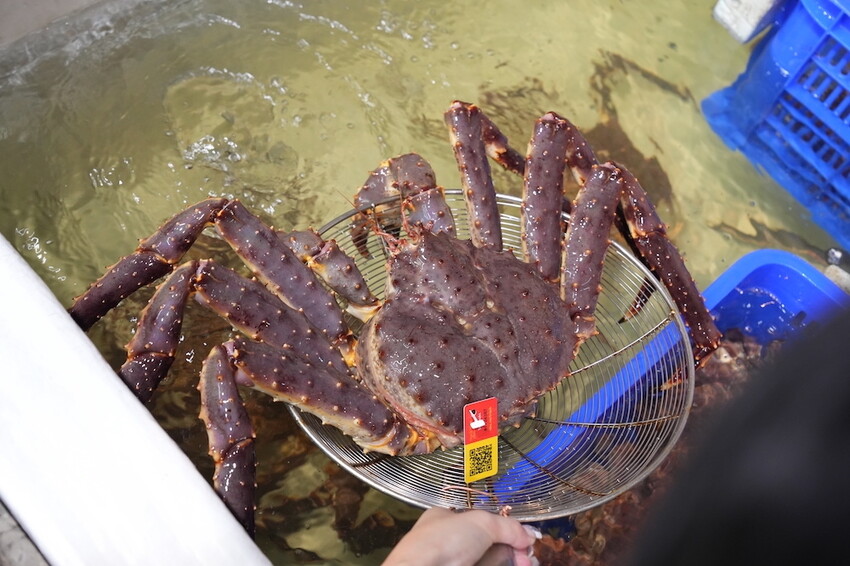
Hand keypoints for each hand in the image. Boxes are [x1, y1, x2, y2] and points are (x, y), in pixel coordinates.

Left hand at [383, 507, 540, 565]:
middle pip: (490, 543)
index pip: (483, 520)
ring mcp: (455, 562)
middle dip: (512, 548)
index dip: (506, 529)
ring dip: (511, 560)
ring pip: (490, 561)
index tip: (525, 539)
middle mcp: (450, 541)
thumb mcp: (481, 522)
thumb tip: (529, 537)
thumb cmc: (445, 541)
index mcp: (446, 518)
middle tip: (527, 557)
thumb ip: (508, 526)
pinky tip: (518, 565)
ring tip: (525, 563)